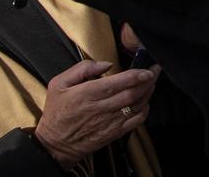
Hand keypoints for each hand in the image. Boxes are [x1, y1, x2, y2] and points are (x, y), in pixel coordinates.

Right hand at [35, 60, 156, 166]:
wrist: (54, 144)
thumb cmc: (57, 113)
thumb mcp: (59, 84)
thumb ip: (82, 69)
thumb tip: (105, 64)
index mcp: (87, 94)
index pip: (119, 83)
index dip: (137, 75)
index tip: (147, 69)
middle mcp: (100, 108)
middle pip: (132, 93)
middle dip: (148, 81)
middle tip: (155, 72)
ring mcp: (108, 122)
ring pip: (136, 105)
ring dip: (148, 93)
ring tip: (151, 84)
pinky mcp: (113, 133)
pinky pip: (135, 121)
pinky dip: (144, 110)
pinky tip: (144, 103)